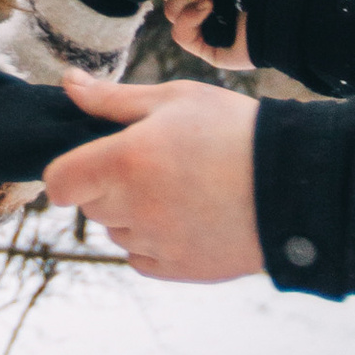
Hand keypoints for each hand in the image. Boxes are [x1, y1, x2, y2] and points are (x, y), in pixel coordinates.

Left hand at [41, 72, 264, 282]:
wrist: (295, 180)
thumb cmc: (234, 130)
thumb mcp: (175, 99)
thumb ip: (113, 99)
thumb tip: (69, 85)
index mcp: (125, 161)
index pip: (60, 182)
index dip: (68, 172)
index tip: (88, 164)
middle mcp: (133, 208)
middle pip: (91, 206)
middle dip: (109, 187)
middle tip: (154, 165)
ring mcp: (156, 243)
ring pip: (118, 232)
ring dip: (133, 215)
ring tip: (180, 190)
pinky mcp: (179, 269)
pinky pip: (142, 259)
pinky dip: (154, 243)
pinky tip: (188, 217)